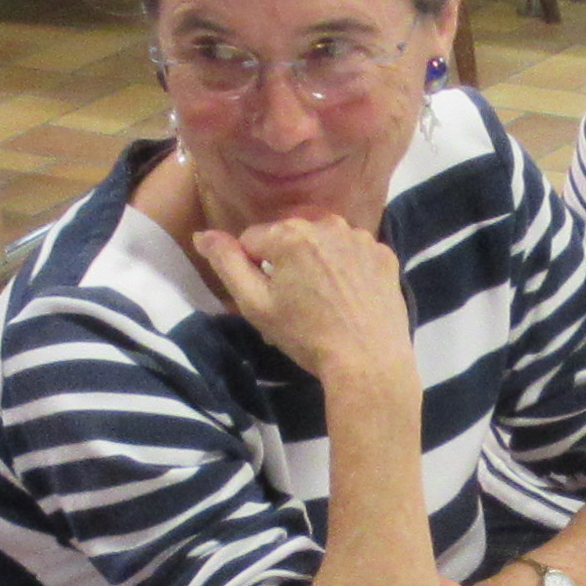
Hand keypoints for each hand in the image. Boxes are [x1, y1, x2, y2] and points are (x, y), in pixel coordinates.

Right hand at [194, 213, 418, 397]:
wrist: (367, 361)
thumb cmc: (305, 336)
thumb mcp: (255, 304)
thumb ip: (226, 263)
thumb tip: (202, 234)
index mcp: (290, 233)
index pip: (252, 239)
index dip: (253, 268)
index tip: (269, 296)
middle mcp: (327, 223)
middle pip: (289, 235)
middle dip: (285, 260)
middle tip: (296, 301)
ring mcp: (360, 237)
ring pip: (322, 241)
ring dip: (316, 260)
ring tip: (323, 299)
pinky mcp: (384, 253)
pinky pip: (353, 252)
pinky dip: (347, 267)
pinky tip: (349, 296)